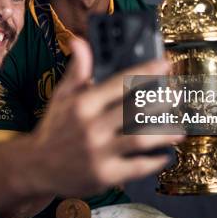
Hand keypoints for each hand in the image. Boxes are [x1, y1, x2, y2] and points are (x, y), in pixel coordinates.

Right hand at [32, 38, 183, 196]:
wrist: (36, 167)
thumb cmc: (54, 127)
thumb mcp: (61, 96)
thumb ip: (77, 70)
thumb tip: (80, 42)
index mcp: (82, 104)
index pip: (119, 83)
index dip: (145, 71)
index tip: (165, 64)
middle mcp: (91, 127)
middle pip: (135, 110)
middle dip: (161, 101)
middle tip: (177, 95)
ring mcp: (99, 152)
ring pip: (140, 139)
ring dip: (164, 133)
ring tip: (180, 129)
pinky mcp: (105, 175)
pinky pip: (137, 167)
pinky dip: (154, 161)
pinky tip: (165, 156)